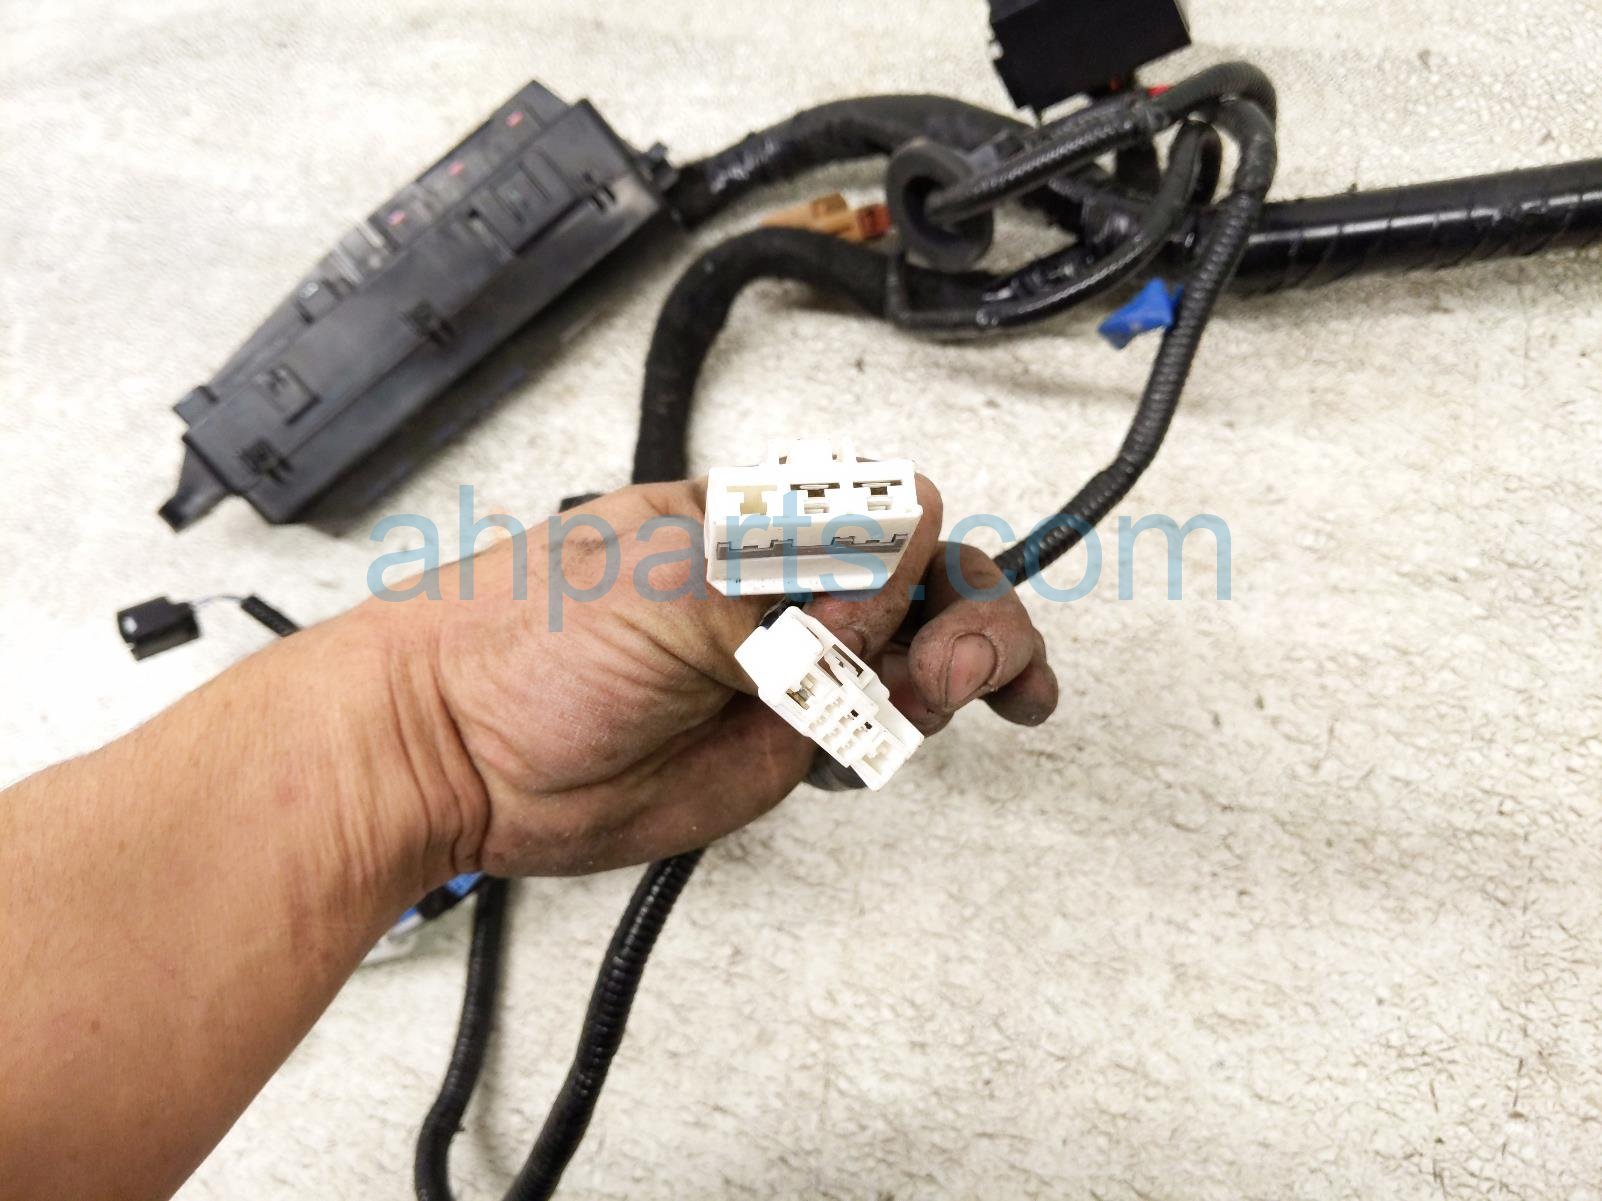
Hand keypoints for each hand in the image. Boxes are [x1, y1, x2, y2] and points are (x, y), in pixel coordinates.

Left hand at [375, 476, 1058, 877]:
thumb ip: (792, 562)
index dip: (905, 561)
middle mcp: (781, 590)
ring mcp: (783, 670)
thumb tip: (904, 532)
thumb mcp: (668, 574)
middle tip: (951, 670)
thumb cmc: (525, 639)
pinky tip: (902, 731)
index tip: (854, 602)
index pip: (889, 516)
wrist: (453, 754)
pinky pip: (871, 730)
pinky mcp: (774, 747)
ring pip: (914, 656)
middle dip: (970, 618)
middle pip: (926, 583)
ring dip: (957, 669)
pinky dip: (907, 728)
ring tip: (933, 697)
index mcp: (753, 523)